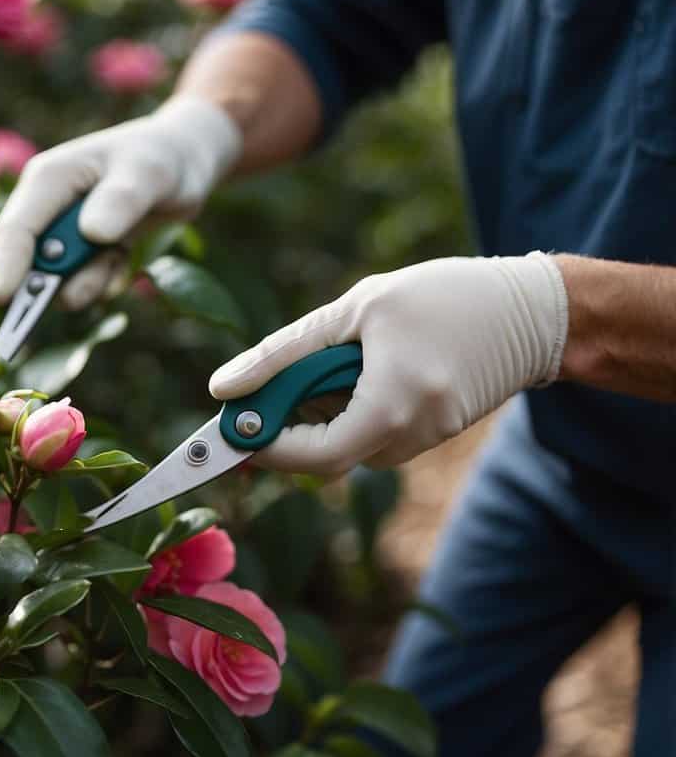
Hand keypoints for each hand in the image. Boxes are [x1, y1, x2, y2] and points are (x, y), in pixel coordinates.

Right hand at [0, 96, 240, 308]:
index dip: (6, 264)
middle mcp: (48, 208)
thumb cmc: (162, 157)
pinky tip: (124, 257)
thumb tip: (93, 232)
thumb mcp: (149, 172)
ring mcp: (64, 233)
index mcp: (48, 179)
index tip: (0, 300)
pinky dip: (106, 279)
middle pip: (30, 261)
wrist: (185, 163)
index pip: (16, 227)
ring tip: (118, 255)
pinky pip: (85, 284)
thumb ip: (122, 199)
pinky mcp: (84, 252)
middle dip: (57, 280)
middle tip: (94, 272)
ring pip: (59, 280)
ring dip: (89, 280)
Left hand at [209, 254, 569, 474]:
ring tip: (336, 356)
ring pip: (343, 446)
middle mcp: (406, 438)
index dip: (264, 446)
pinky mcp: (428, 436)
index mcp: (390, 408)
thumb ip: (284, 353)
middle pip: (321, 459)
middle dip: (283, 428)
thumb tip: (222, 388)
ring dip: (317, 412)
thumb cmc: (444, 297)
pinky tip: (360, 367)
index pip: (310, 456)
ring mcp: (421, 443)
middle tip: (262, 387)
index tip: (230, 423)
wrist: (534, 313)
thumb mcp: (356, 310)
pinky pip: (368, 435)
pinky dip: (346, 409)